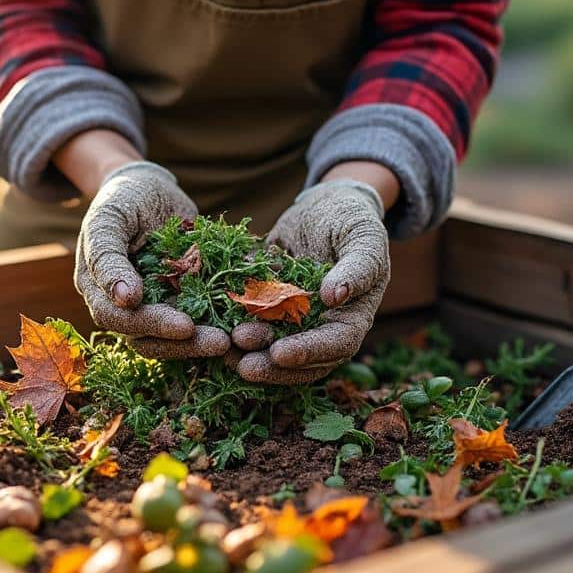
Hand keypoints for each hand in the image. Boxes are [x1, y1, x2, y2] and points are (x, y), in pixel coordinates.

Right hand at [74, 161, 229, 357]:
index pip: (120, 320)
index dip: (153, 326)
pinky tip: (250, 320)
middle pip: (150, 339)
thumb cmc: (123, 199)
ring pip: (176, 338)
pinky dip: (224, 321)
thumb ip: (108, 257)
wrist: (149, 187)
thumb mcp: (109, 219)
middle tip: (221, 342)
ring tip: (237, 339)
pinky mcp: (182, 302)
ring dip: (205, 342)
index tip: (185, 327)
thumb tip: (125, 300)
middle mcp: (125, 308)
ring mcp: (155, 307)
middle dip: (186, 344)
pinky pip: (202, 318)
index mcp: (99, 291)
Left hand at [232, 176, 390, 383]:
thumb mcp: (363, 236)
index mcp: (352, 316)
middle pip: (301, 359)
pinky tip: (209, 324)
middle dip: (271, 365)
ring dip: (248, 352)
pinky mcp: (267, 305)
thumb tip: (335, 296)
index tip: (280, 353)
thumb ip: (357, 266)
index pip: (335, 344)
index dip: (308, 352)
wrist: (324, 206)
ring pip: (271, 345)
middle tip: (242, 365)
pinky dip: (231, 324)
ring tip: (222, 350)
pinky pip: (249, 319)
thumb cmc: (353, 220)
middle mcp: (321, 325)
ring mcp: (292, 319)